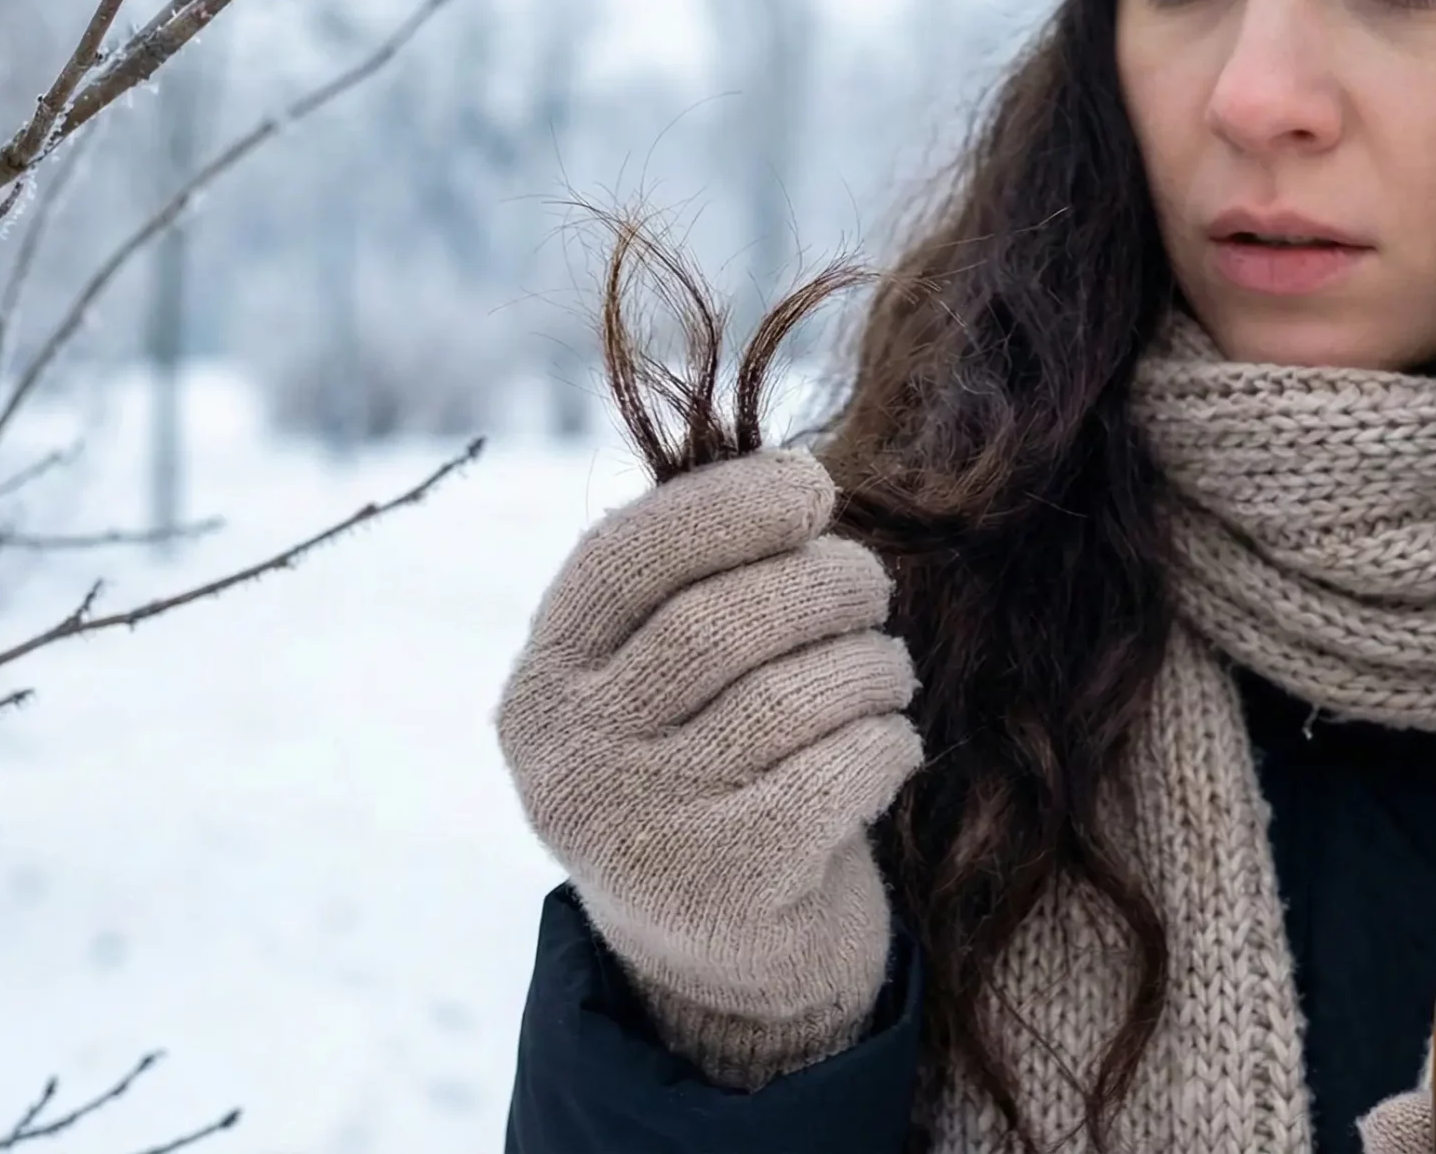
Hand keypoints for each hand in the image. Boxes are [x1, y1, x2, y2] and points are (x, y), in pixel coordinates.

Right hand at [496, 448, 923, 1088]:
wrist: (726, 961)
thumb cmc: (713, 774)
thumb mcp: (663, 684)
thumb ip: (696, 585)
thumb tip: (798, 475)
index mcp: (544, 682)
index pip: (621, 558)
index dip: (726, 506)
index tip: (811, 485)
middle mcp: (569, 756)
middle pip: (715, 623)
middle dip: (820, 583)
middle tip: (871, 587)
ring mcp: (636, 828)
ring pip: (785, 698)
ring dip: (868, 665)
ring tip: (889, 668)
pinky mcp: (719, 889)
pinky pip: (832, 775)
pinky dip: (884, 742)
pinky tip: (891, 742)